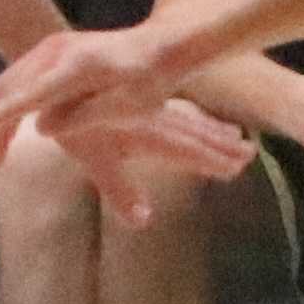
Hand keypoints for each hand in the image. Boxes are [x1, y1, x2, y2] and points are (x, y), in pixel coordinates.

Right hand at [0, 18, 191, 162]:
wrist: (158, 43)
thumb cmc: (150, 82)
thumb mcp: (130, 107)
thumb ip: (88, 116)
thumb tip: (42, 127)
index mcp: (81, 66)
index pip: (38, 90)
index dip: (11, 108)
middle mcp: (59, 50)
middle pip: (13, 87)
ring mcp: (50, 46)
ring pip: (9, 82)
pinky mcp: (48, 49)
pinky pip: (16, 77)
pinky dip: (7, 104)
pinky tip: (5, 130)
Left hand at [52, 94, 254, 222]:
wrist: (53, 82)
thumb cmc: (67, 125)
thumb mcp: (91, 158)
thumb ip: (119, 190)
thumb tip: (144, 221)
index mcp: (145, 133)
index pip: (187, 148)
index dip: (211, 159)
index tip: (237, 167)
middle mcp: (153, 119)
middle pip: (194, 133)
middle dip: (221, 145)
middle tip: (251, 155)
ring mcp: (148, 110)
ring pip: (190, 121)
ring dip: (214, 132)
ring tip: (241, 139)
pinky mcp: (139, 106)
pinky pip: (177, 114)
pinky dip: (196, 120)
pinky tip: (207, 123)